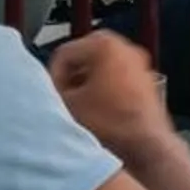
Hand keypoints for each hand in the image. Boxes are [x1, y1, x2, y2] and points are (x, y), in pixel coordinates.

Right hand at [48, 31, 175, 163]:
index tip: (52, 94)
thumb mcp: (68, 104)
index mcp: (104, 44)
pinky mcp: (145, 79)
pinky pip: (116, 77)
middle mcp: (125, 47)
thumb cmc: (111, 123)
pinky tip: (97, 109)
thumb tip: (44, 87)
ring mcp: (139, 62)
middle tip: (63, 98)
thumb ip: (51, 88)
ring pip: (99, 67)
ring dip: (85, 83)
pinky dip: (103, 88)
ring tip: (79, 106)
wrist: (145, 145)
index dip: (53, 76)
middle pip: (82, 58)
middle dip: (70, 78)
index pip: (64, 53)